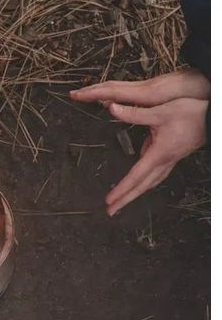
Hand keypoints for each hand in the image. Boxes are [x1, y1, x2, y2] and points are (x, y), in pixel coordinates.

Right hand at [70, 69, 209, 106]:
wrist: (207, 85)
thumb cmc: (189, 95)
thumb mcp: (162, 104)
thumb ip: (136, 109)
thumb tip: (110, 106)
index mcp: (142, 93)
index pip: (109, 91)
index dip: (91, 93)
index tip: (75, 95)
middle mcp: (142, 88)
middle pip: (110, 87)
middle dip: (91, 90)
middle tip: (74, 94)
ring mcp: (147, 88)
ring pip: (117, 88)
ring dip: (100, 91)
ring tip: (87, 97)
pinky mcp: (152, 92)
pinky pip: (126, 92)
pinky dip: (113, 95)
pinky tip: (112, 102)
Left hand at [103, 98, 207, 215]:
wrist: (213, 117)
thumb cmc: (192, 114)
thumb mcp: (160, 111)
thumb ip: (134, 113)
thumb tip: (113, 108)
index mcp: (158, 154)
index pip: (135, 176)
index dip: (121, 189)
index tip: (109, 200)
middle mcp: (164, 162)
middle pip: (141, 187)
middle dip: (125, 200)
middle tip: (111, 211)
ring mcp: (169, 161)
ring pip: (149, 183)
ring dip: (134, 193)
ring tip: (122, 201)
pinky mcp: (172, 157)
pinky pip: (156, 176)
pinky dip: (145, 183)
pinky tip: (139, 183)